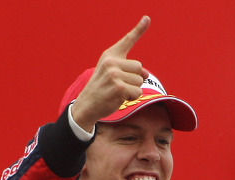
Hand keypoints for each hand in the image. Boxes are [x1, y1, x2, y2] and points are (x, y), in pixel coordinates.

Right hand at [70, 16, 151, 131]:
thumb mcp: (111, 73)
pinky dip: (131, 97)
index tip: (147, 18)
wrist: (86, 105)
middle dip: (133, 79)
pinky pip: (137, 92)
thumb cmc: (101, 89)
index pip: (127, 40)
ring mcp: (115, 75)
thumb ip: (129, 70)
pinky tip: (119, 98)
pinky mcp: (119, 88)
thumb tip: (146, 74)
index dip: (139, 29)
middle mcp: (111, 62)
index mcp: (110, 56)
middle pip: (139, 67)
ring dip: (132, 90)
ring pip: (140, 81)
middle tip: (118, 85)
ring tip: (117, 92)